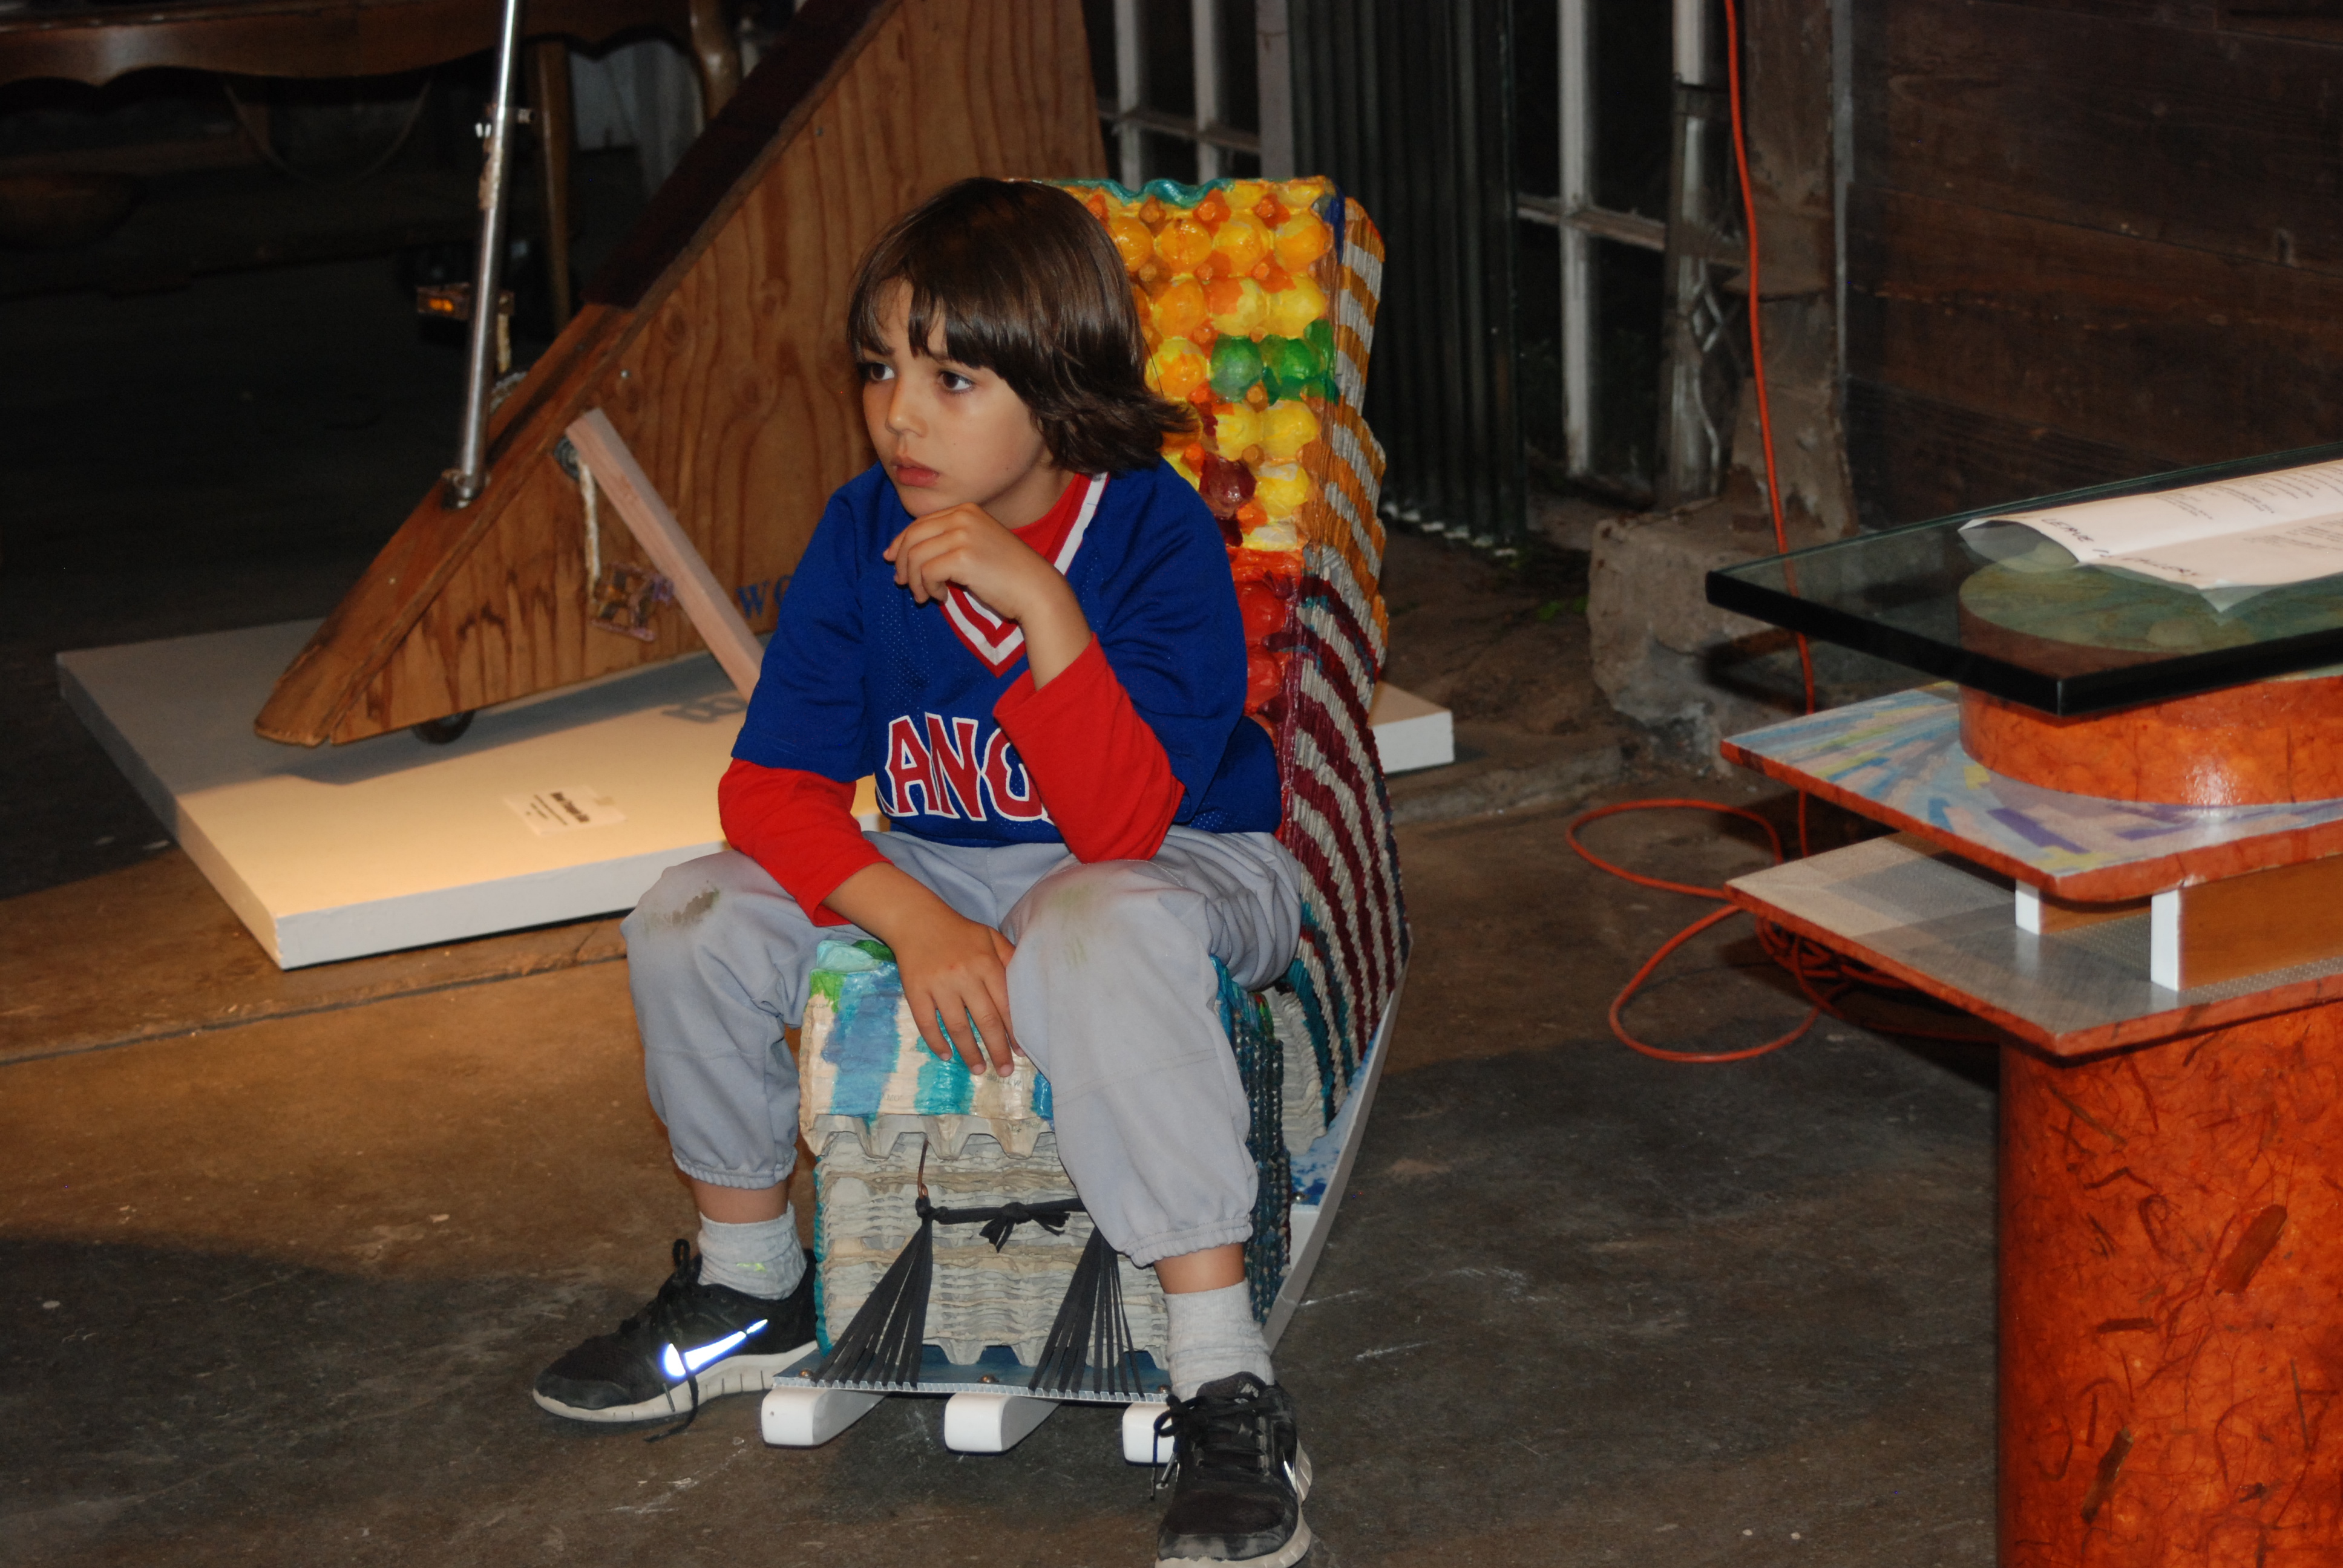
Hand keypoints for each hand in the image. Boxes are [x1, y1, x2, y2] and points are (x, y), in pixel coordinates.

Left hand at [885, 502, 1058, 615]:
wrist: (1036, 588)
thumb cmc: (1007, 574)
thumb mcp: (976, 547)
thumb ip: (946, 543)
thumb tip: (901, 554)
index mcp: (966, 510)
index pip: (920, 523)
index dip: (901, 543)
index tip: (894, 561)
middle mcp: (963, 516)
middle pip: (912, 536)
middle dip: (903, 562)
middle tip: (904, 584)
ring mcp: (963, 534)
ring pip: (916, 555)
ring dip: (915, 580)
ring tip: (924, 596)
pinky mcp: (963, 556)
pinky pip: (927, 572)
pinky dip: (928, 588)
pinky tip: (942, 598)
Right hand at [892, 903, 1019, 1077]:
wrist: (916, 919)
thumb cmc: (959, 932)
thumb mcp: (990, 937)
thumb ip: (1010, 958)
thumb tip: (1030, 983)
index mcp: (986, 964)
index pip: (1005, 1004)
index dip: (1014, 1031)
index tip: (1021, 1051)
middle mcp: (964, 976)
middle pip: (985, 1021)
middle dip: (997, 1049)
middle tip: (1005, 1071)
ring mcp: (938, 985)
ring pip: (957, 1027)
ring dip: (969, 1052)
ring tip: (979, 1070)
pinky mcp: (915, 990)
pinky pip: (927, 1023)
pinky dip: (936, 1042)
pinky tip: (946, 1055)